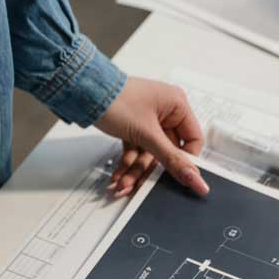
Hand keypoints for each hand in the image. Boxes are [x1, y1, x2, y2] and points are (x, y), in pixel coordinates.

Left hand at [95, 76, 208, 197]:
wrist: (83, 92)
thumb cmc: (116, 100)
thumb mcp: (147, 134)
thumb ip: (171, 159)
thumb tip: (195, 179)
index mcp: (177, 105)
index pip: (193, 141)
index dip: (187, 161)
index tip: (180, 179)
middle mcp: (165, 112)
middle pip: (167, 152)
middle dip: (150, 170)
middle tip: (143, 186)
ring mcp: (148, 121)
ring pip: (148, 154)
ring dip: (135, 171)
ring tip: (123, 184)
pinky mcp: (133, 127)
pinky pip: (135, 151)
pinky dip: (127, 164)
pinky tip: (118, 177)